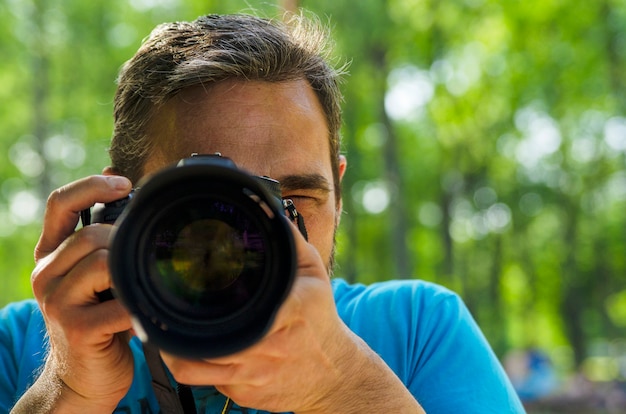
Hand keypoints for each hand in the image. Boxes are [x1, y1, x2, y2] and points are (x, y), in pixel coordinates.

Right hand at [24, 175, 134, 411]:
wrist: (84, 377)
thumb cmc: (101, 321)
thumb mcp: (99, 279)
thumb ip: (105, 244)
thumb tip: (129, 194)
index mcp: (51, 255)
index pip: (61, 204)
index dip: (91, 186)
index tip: (124, 182)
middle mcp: (46, 274)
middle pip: (91, 234)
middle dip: (126, 243)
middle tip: (143, 264)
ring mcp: (56, 301)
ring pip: (103, 262)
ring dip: (132, 274)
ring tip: (140, 290)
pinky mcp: (75, 328)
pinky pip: (118, 303)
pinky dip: (139, 306)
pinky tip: (144, 315)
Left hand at [161, 221, 424, 412]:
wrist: (333, 373)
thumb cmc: (319, 316)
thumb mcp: (313, 271)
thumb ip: (288, 239)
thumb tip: (263, 205)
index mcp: (291, 311)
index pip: (248, 309)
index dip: (212, 306)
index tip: (187, 293)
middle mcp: (272, 347)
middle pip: (209, 341)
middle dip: (179, 327)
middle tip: (159, 309)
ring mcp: (257, 375)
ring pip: (196, 368)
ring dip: (174, 351)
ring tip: (164, 330)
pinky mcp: (245, 395)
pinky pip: (206, 382)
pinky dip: (193, 366)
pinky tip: (192, 349)